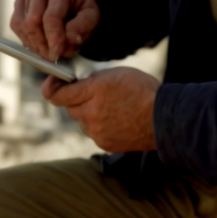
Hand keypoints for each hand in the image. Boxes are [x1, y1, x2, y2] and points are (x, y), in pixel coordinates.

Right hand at [11, 0, 100, 60]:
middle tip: (53, 56)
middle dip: (42, 43)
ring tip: (48, 52)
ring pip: (21, 24)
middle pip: (32, 20)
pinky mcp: (18, 6)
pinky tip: (39, 45)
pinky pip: (15, 26)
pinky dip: (26, 39)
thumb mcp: (92, 16)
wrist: (73, 3)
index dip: (53, 37)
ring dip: (33, 44)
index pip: (51, 15)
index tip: (57, 53)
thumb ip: (83, 26)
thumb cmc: (82, 9)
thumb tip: (71, 39)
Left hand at [42, 67, 159, 151]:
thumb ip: (92, 80)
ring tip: (112, 109)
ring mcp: (97, 131)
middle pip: (70, 108)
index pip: (57, 95)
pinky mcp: (104, 143)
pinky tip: (117, 120)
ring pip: (82, 121)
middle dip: (77, 100)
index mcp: (93, 91)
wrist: (165, 119)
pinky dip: (100, 126)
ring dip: (89, 114)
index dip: (51, 88)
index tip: (52, 84)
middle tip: (93, 95)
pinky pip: (93, 132)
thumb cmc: (144, 91)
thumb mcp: (116, 74)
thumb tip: (77, 85)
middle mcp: (91, 113)